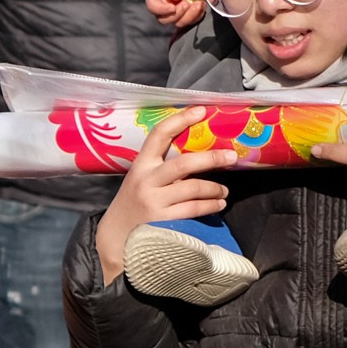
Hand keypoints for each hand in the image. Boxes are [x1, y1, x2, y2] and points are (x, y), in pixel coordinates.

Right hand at [95, 108, 235, 285]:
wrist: (115, 237)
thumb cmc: (134, 203)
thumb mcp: (140, 179)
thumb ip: (162, 167)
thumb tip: (199, 153)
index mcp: (140, 165)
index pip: (159, 135)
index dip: (180, 120)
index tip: (201, 110)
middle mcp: (146, 181)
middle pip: (184, 164)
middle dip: (211, 158)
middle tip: (231, 156)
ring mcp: (154, 202)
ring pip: (193, 189)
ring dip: (214, 188)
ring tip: (224, 190)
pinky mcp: (162, 222)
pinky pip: (193, 210)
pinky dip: (210, 206)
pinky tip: (218, 203)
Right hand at [146, 0, 207, 30]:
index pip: (153, 7)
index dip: (162, 10)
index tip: (173, 7)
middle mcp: (163, 8)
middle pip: (166, 20)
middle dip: (179, 13)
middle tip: (187, 3)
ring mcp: (175, 14)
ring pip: (180, 23)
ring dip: (191, 15)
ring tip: (199, 3)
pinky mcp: (187, 16)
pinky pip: (192, 21)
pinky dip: (199, 14)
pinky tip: (203, 2)